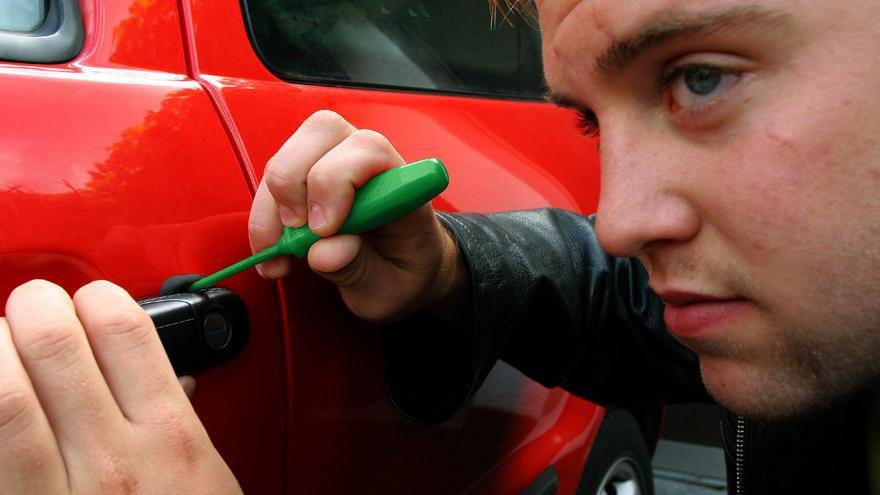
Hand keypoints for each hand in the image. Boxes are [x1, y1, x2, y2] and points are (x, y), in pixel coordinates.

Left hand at [0, 280, 240, 493]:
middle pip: (55, 343)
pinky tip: (0, 397)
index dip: (96, 297)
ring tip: (3, 348)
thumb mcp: (209, 477)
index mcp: (170, 438)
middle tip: (32, 311)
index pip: (123, 328)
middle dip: (34, 307)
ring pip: (7, 394)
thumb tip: (169, 380)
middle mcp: (113, 460)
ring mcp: (57, 492)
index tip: (88, 303)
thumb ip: (181, 424)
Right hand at [249, 110, 467, 322]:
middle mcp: (366, 161)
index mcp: (400, 184)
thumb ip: (359, 270)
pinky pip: (273, 180)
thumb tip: (324, 252)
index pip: (370, 149)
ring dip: (272, 205)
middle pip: (323, 130)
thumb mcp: (389, 289)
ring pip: (289, 152)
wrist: (401, 271)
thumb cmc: (402, 274)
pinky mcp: (306, 177)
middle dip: (295, 182)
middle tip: (296, 233)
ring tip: (280, 256)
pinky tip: (273, 253)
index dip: (337, 180)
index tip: (323, 229)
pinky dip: (263, 217)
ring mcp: (334, 163)